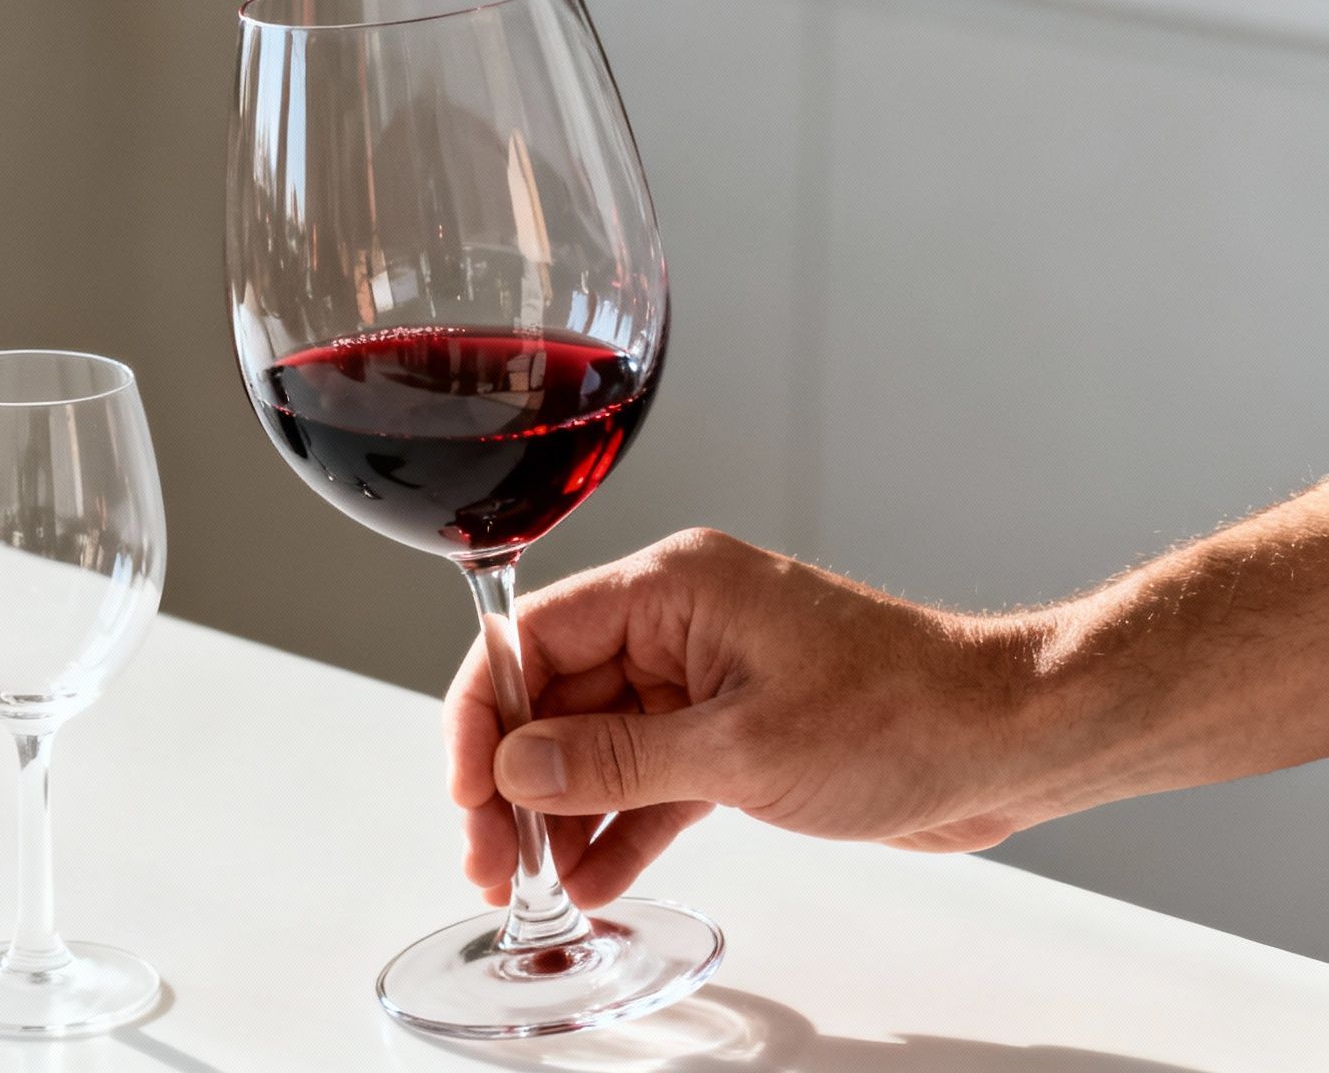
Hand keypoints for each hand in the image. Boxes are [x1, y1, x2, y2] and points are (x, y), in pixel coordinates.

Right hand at [445, 529, 1060, 908]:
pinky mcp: (733, 732)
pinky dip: (620, 826)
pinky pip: (648, 777)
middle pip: (554, 698)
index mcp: (672, 588)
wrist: (1010, 743)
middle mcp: (678, 624)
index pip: (533, 638)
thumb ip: (616, 761)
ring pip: (595, 745)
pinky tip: (591, 880)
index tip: (466, 790)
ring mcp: (704, 679)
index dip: (482, 715)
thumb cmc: (906, 714)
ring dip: (561, 815)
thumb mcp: (742, 749)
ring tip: (532, 887)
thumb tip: (517, 768)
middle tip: (493, 861)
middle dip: (516, 782)